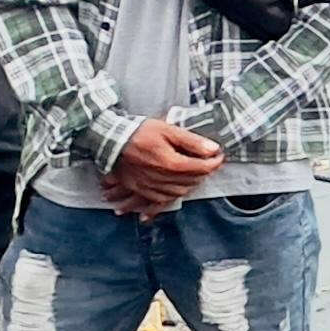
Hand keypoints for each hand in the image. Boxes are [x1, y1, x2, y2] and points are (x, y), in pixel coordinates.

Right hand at [104, 118, 222, 216]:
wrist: (110, 139)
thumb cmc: (138, 132)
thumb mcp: (167, 129)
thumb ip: (191, 141)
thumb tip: (213, 149)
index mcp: (170, 163)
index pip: (201, 167)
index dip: (214, 162)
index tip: (219, 156)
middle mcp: (161, 178)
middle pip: (191, 181)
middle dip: (204, 173)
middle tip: (209, 164)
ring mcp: (150, 186)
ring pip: (178, 192)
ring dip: (190, 186)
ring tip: (195, 176)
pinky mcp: (139, 189)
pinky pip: (158, 201)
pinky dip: (169, 199)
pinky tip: (175, 193)